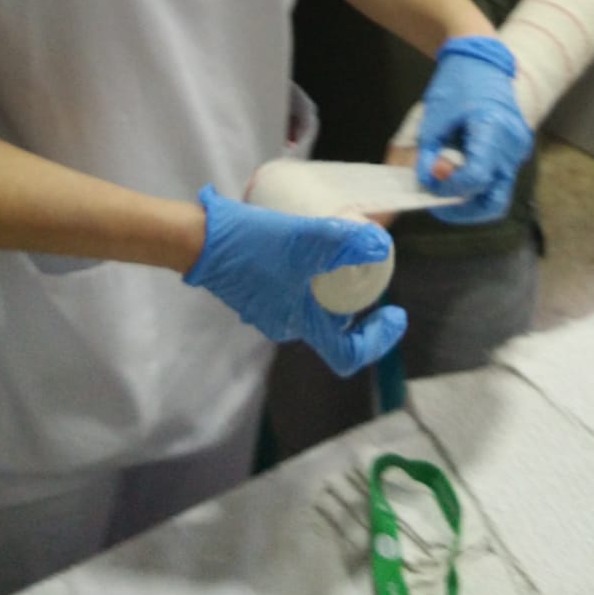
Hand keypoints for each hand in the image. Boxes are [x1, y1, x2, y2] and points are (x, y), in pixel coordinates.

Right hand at [184, 185, 406, 376]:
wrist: (198, 240)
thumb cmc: (252, 246)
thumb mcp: (304, 240)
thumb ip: (343, 242)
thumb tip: (380, 246)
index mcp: (300, 325)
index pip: (349, 354)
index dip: (379, 339)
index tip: (395, 313)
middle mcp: (284, 325)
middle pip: (334, 329)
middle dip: (359, 304)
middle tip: (371, 271)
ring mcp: (266, 309)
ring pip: (314, 308)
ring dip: (334, 287)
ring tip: (345, 253)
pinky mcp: (254, 291)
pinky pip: (294, 293)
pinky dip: (312, 278)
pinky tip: (312, 247)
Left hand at [416, 36, 532, 222]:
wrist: (481, 59)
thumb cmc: (456, 82)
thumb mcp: (434, 118)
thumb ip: (430, 155)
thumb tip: (427, 184)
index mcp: (493, 129)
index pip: (476, 178)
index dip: (450, 189)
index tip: (430, 183)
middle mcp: (513, 144)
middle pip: (494, 199)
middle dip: (463, 208)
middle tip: (438, 202)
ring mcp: (518, 149)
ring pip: (499, 194)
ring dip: (472, 199)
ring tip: (446, 190)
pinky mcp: (516, 150)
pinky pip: (500, 179)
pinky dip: (479, 185)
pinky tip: (459, 175)